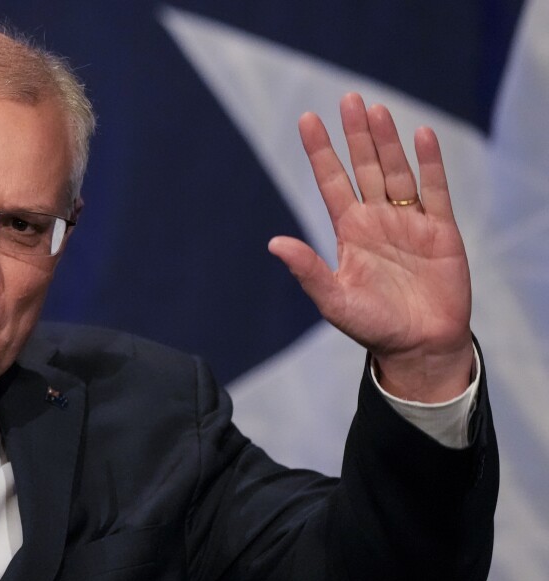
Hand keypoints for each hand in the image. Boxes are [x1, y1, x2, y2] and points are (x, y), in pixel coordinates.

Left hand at [268, 93, 472, 402]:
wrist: (420, 346)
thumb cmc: (373, 326)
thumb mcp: (334, 300)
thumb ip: (308, 270)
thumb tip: (274, 243)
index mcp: (349, 231)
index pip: (331, 182)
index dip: (320, 151)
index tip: (307, 119)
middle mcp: (377, 219)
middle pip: (365, 167)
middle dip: (356, 134)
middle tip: (348, 98)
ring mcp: (409, 222)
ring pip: (397, 172)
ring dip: (387, 141)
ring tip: (375, 109)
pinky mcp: (441, 230)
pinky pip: (435, 190)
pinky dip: (430, 164)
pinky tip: (422, 136)